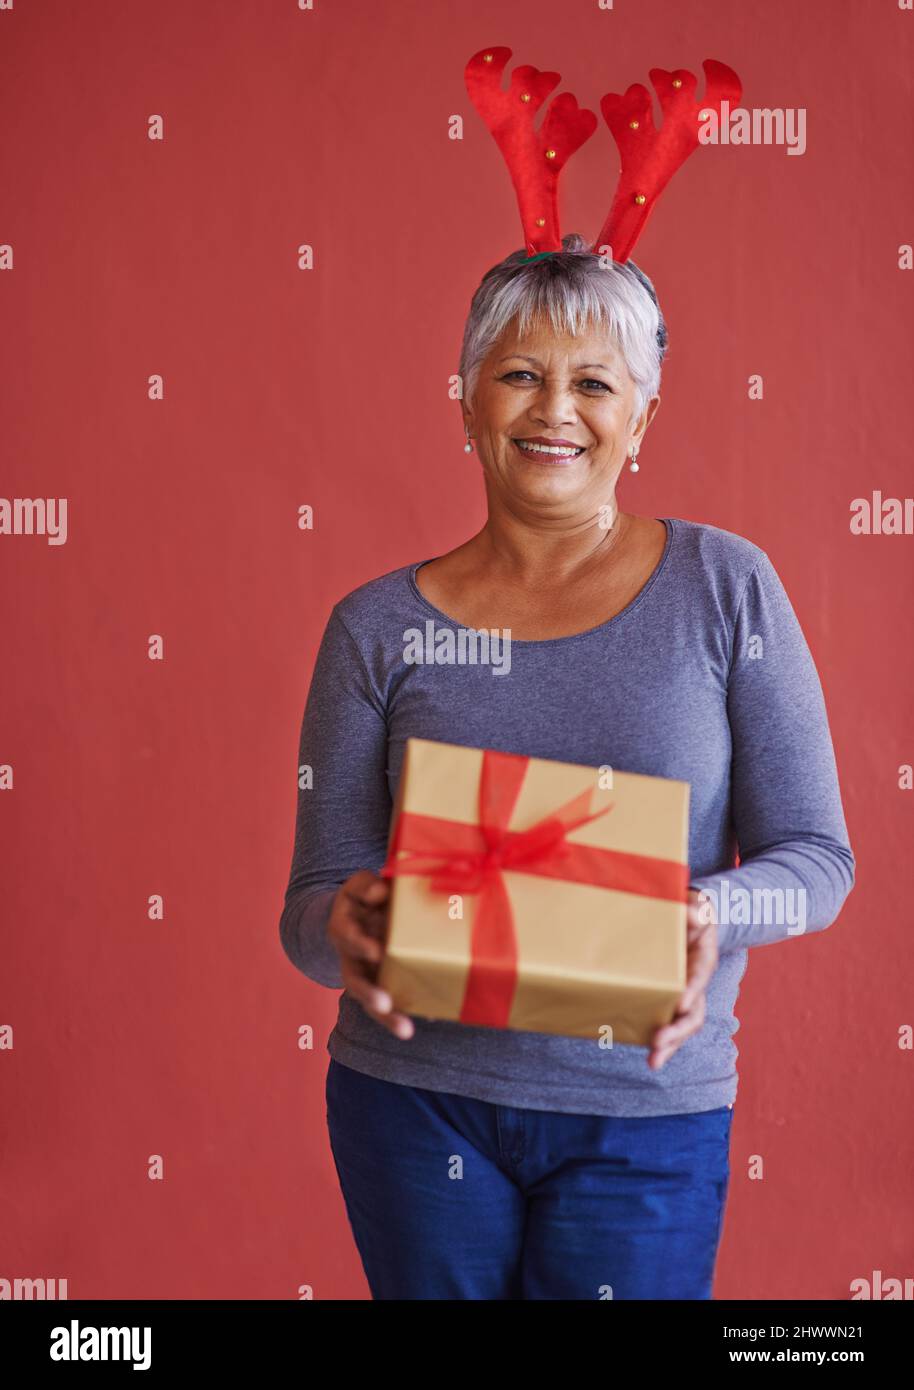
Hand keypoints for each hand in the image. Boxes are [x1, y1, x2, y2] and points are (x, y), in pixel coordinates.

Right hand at [328, 870, 414, 1039]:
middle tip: (383, 1003)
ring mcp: (366, 976)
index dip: (360, 945)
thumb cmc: (364, 898)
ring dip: (386, 1016)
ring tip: (404, 1029)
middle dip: (369, 994)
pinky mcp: (383, 984)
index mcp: (344, 930)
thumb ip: (367, 885)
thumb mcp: (360, 885)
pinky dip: (407, 1012)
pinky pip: (393, 1003)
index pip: (347, 938)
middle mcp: (352, 959)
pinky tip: (431, 1016)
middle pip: (354, 982)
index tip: (377, 952)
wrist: (358, 915)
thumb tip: (380, 892)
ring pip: (370, 1001)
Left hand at [647, 888, 717, 1069]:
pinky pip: (664, 1023)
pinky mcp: (666, 1001)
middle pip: (692, 1015)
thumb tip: (694, 917)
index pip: (699, 980)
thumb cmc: (691, 914)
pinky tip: (646, 1053)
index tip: (681, 1004)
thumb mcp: (698, 906)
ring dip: (669, 1045)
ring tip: (654, 1061)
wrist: (688, 922)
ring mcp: (682, 996)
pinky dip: (658, 1041)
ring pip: (680, 1027)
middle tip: (658, 1044)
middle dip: (677, 1032)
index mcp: (702, 962)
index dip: (692, 992)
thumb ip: (698, 910)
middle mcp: (694, 985)